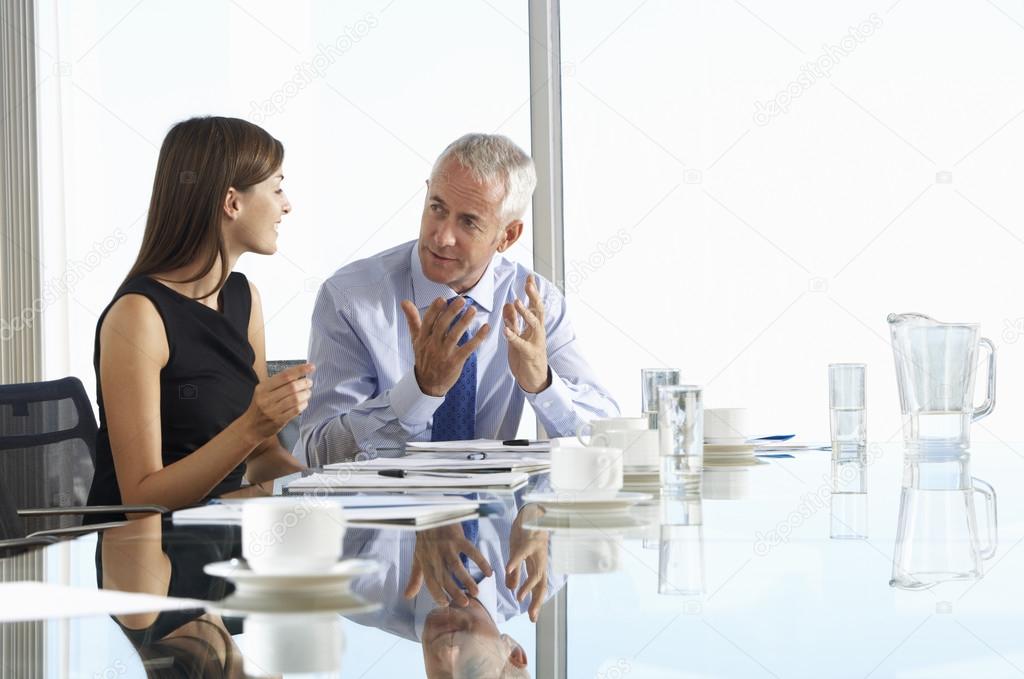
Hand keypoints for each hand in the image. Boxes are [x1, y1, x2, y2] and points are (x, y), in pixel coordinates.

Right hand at [242, 363, 314, 440]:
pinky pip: (295, 410)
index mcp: (263, 388)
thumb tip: (299, 374)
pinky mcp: (279, 420)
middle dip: (304, 383)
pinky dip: (303, 404)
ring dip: (305, 394)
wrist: (251, 427)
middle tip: (309, 382)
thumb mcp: (263, 392)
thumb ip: (278, 383)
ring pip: (295, 399)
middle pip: (291, 387)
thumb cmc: (260, 406)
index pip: (285, 376)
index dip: (300, 370)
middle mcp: (266, 398)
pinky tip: (304, 402)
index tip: (311, 367)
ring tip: (308, 392)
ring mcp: (272, 410)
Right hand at [401, 297, 489, 396]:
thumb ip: (412, 319)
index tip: (442, 299)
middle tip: (461, 300)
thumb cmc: (424, 358)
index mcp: (423, 338)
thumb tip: (404, 301)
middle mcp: (432, 345)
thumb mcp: (416, 339)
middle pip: (442, 326)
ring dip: (464, 322)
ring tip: (472, 310)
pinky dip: (478, 338)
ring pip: (454, 335)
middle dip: (451, 312)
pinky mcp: (455, 362)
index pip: (428, 321)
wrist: (428, 384)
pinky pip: (468, 348)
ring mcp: (444, 354)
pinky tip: (485, 328)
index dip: (434, 310)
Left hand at [403, 524, 493, 606]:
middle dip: (454, 591)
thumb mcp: (418, 557)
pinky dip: (481, 561)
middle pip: (444, 577)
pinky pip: (471, 551)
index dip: (436, 594)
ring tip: (476, 591)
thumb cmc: (426, 538)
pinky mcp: (458, 538)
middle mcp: (435, 555)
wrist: (432, 513)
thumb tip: (407, 596)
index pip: (430, 581)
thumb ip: (415, 578)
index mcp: (425, 561)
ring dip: (467, 579)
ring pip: (457, 566)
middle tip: (465, 603)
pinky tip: (489, 572)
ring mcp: (447, 547)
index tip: (445, 604)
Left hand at [503, 275, 549, 392]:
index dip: (532, 291)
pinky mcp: (529, 354)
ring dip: (525, 313)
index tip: (529, 277)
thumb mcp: (517, 335)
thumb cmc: (525, 357)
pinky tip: (505, 330)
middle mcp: (538, 332)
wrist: (533, 379)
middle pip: (539, 310)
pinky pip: (521, 343)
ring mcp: (535, 342)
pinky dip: (513, 336)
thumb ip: (513, 320)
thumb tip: (508, 303)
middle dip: (534, 296)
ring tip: (516, 302)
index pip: (535, 305)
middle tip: (529, 283)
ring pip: (534, 324)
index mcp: (535, 327)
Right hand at [506, 504, 548, 621]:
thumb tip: (511, 588)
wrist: (531, 511)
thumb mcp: (518, 554)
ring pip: (535, 572)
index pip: (539, 587)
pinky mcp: (527, 540)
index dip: (536, 603)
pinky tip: (507, 570)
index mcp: (536, 565)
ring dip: (527, 586)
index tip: (532, 619)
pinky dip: (515, 562)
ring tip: (519, 598)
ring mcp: (535, 551)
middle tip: (531, 617)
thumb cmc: (525, 532)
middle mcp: (539, 560)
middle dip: (537, 601)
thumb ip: (515, 572)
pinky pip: (521, 553)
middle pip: (541, 584)